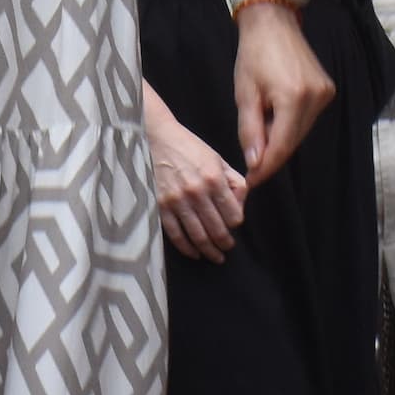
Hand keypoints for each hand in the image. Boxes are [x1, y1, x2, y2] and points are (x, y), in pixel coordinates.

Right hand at [145, 94, 245, 260]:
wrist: (155, 138)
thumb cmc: (189, 148)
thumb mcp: (218, 159)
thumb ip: (234, 182)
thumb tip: (240, 206)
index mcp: (214, 179)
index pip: (234, 215)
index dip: (236, 223)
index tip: (233, 225)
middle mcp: (197, 192)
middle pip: (217, 229)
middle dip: (225, 242)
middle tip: (227, 248)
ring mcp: (177, 201)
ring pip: (198, 236)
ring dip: (209, 251)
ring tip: (215, 256)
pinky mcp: (161, 207)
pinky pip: (176, 235)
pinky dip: (187, 248)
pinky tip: (194, 253)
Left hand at [231, 0, 334, 184]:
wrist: (272, 23)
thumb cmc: (253, 55)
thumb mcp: (245, 94)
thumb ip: (250, 130)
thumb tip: (255, 162)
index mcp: (293, 98)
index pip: (281, 146)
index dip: (265, 167)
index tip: (252, 181)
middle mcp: (316, 98)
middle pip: (293, 141)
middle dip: (272, 155)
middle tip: (252, 166)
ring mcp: (325, 93)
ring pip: (300, 132)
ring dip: (281, 139)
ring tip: (260, 136)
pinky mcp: (327, 90)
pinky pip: (307, 118)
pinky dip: (290, 125)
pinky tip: (275, 119)